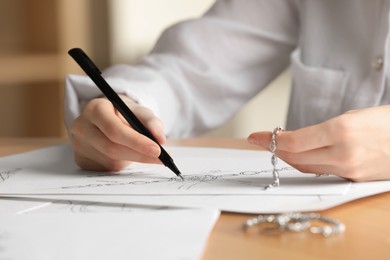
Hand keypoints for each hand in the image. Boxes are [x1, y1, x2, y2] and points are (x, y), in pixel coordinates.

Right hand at [70, 95, 164, 170]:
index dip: (137, 142)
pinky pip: (106, 169)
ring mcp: (79, 145)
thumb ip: (151, 122)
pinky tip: (127, 156)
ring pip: (111, 161)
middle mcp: (82, 126)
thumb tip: (160, 139)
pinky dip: (122, 165)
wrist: (107, 117)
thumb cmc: (124, 114)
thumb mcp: (139, 111)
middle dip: (139, 154)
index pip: (114, 130)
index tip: (157, 150)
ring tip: (142, 153)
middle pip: (112, 148)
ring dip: (132, 160)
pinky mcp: (81, 159)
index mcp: (95, 109)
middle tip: (159, 158)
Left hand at [247, 105, 389, 180]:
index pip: (293, 142)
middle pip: (295, 157)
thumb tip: (296, 141)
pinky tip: (298, 157)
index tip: (254, 136)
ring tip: (275, 147)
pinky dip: (306, 165)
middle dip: (274, 149)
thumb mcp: (351, 116)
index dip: (269, 140)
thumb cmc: (385, 121)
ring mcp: (349, 170)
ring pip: (306, 168)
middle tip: (261, 141)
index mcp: (341, 131)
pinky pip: (321, 173)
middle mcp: (343, 154)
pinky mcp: (354, 179)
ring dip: (287, 158)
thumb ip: (321, 132)